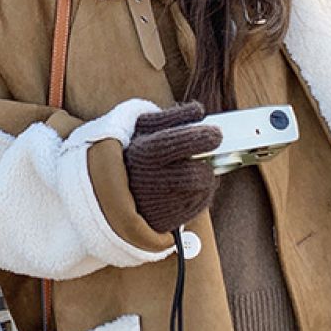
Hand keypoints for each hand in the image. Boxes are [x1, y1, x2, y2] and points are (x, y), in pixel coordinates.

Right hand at [123, 101, 222, 234]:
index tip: (217, 134)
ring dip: (206, 178)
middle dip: (208, 164)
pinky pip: (199, 206)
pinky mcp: (168, 220)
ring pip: (201, 190)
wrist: (113, 190)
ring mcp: (160, 203)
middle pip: (195, 174)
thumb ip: (172, 117)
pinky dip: (202, 193)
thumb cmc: (137, 152)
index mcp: (145, 153)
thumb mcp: (145, 129)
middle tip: (209, 155)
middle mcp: (152, 180)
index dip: (201, 138)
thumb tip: (198, 111)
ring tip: (195, 168)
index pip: (177, 144)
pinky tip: (191, 184)